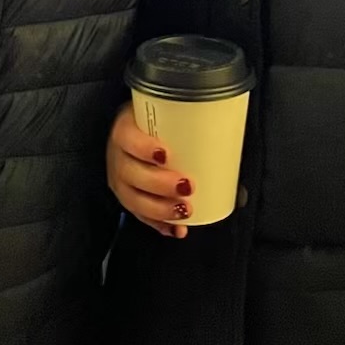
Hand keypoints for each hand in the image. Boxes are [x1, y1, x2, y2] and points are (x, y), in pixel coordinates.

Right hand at [106, 101, 192, 238]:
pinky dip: (159, 224)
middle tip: (186, 186)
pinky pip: (140, 216)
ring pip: (133, 199)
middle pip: (131, 173)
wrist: (136, 130)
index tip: (165, 154)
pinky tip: (177, 230)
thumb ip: (187, 125)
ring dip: (160, 209)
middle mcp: (118, 156)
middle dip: (159, 184)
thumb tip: (227, 142)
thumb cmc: (157, 121)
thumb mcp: (165, 114)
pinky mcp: (128, 198)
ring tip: (185, 210)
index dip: (142, 148)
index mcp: (124, 129)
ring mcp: (121, 180)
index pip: (126, 138)